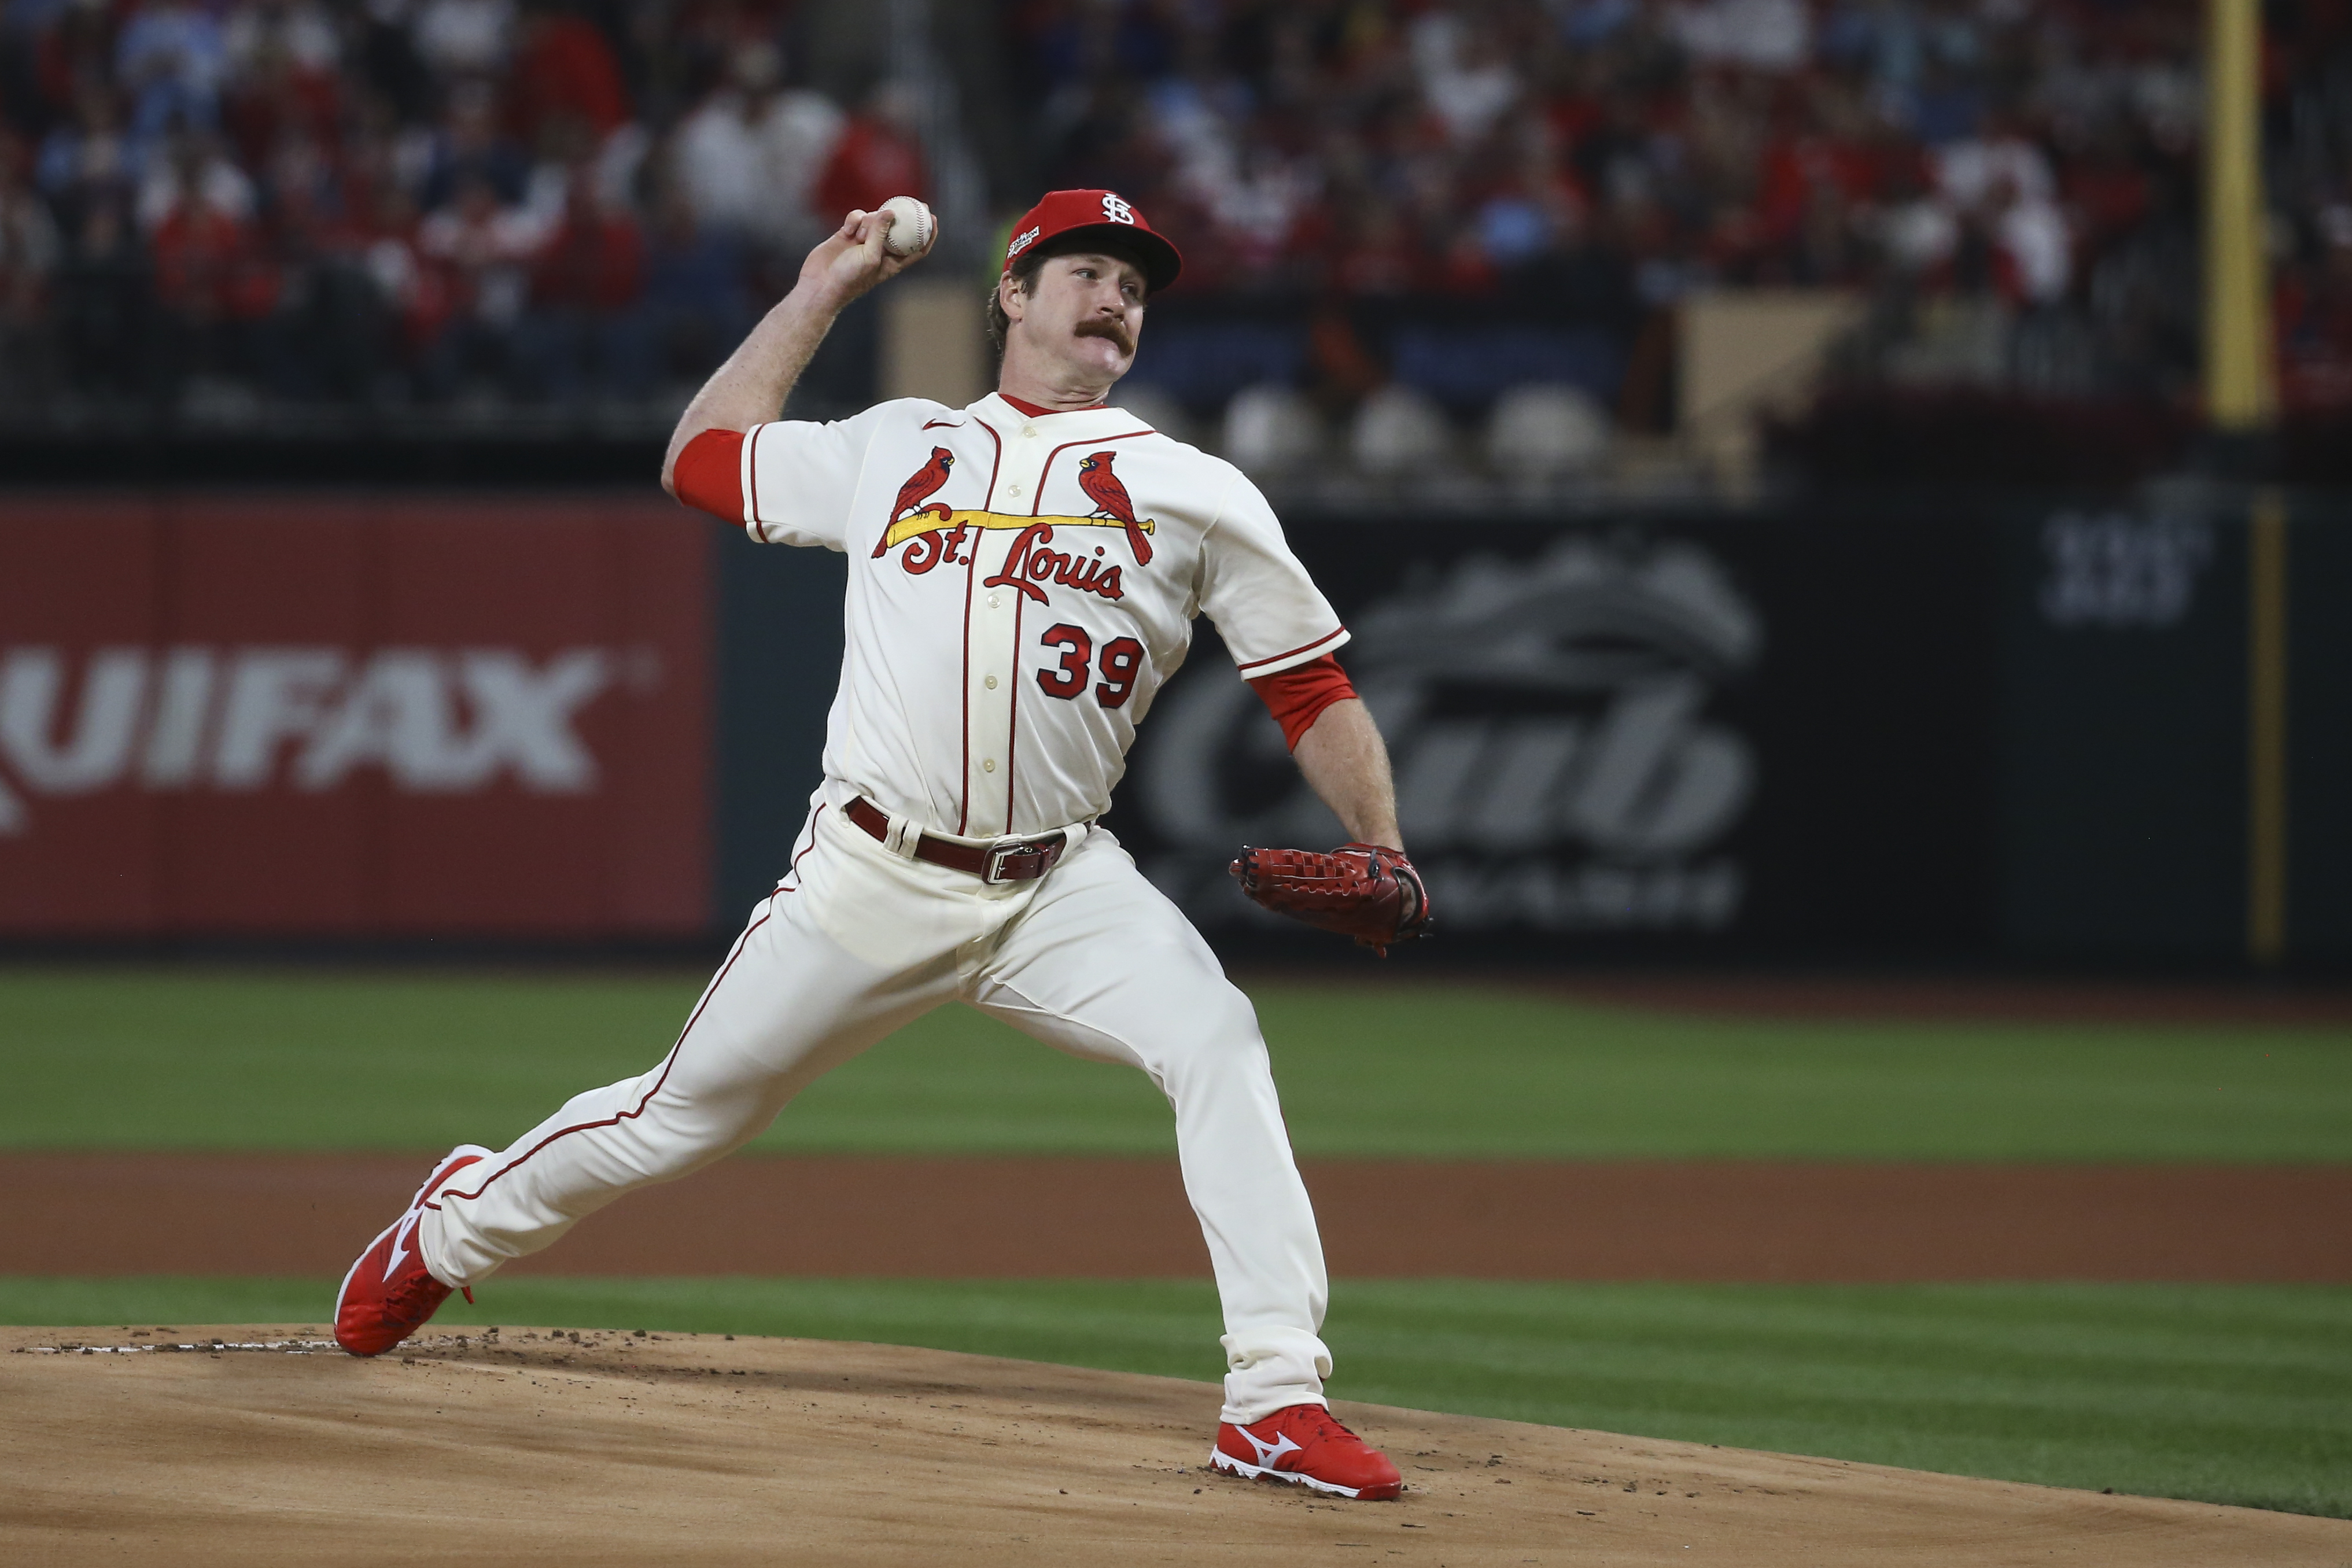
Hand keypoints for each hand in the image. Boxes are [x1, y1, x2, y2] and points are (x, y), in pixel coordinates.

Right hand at [798, 206, 934, 308]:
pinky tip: (847, 231)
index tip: (933, 218)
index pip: (916, 247)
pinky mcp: (847, 234)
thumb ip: (880, 234)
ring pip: (874, 219)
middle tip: (912, 201)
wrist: (820, 285)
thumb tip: (890, 212)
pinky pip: (856, 218)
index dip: (927, 234)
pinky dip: (854, 220)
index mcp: (892, 262)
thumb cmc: (849, 279)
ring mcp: (863, 241)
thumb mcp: (870, 257)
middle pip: (895, 227)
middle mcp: (879, 250)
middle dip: (903, 215)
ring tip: (858, 236)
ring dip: (869, 221)